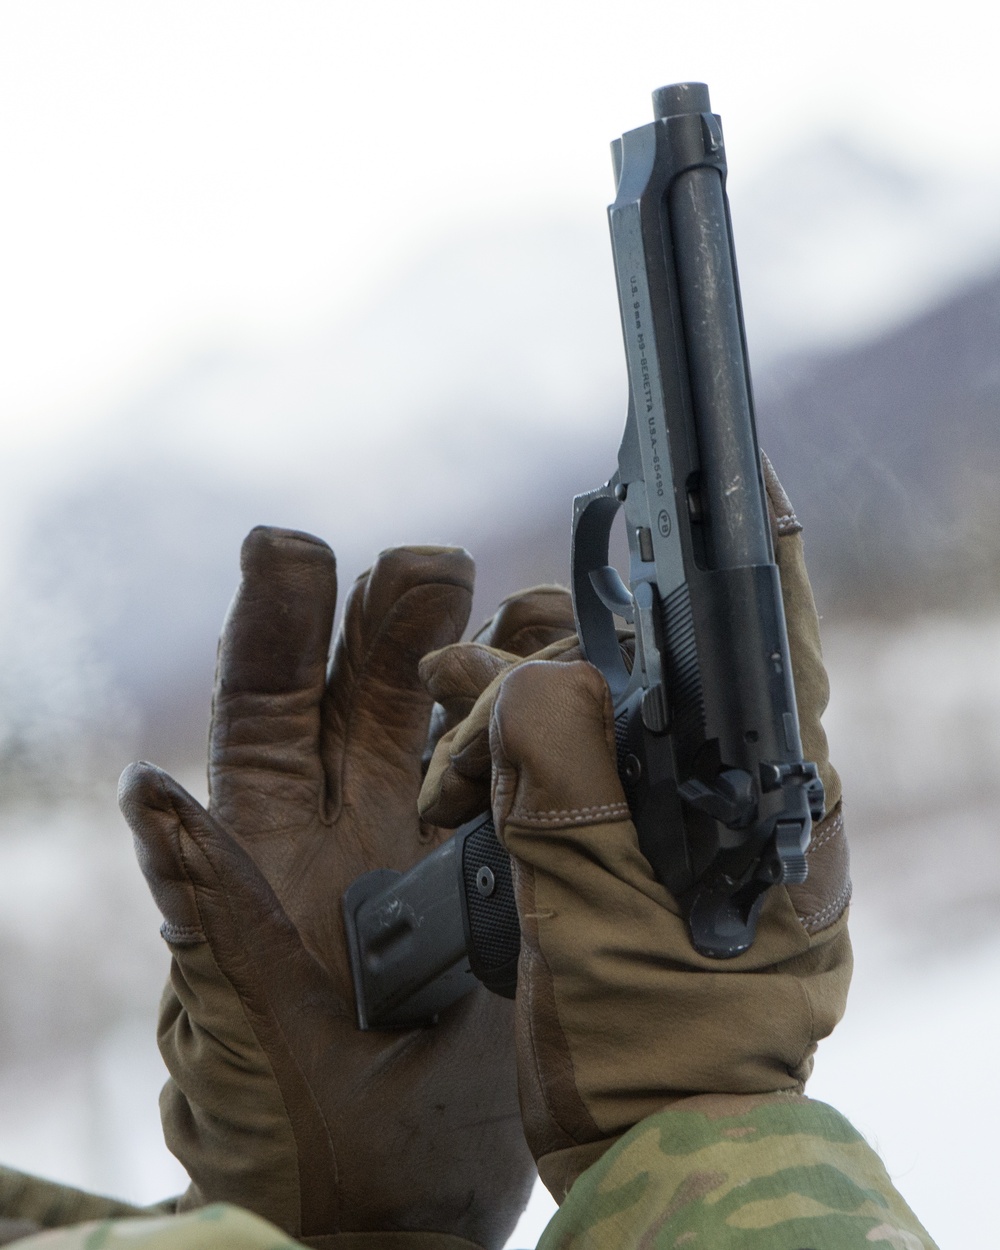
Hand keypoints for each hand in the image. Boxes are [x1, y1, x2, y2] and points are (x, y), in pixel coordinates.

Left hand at [120, 529, 559, 1248]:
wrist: (408, 1198)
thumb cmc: (297, 1126)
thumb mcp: (238, 1020)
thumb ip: (204, 903)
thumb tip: (145, 787)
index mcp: (268, 843)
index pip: (262, 707)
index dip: (271, 624)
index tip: (285, 548)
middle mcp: (347, 826)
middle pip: (366, 691)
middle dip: (391, 617)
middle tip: (429, 564)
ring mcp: (428, 845)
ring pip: (451, 719)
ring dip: (484, 656)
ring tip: (532, 609)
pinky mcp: (499, 874)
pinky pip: (520, 777)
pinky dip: (547, 724)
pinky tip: (577, 687)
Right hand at [418, 464, 849, 1198]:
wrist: (642, 1137)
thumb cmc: (648, 1041)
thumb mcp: (593, 898)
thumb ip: (561, 768)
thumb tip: (533, 676)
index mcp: (775, 792)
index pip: (771, 632)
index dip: (748, 533)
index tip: (730, 460)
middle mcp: (748, 792)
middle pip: (658, 666)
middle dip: (549, 655)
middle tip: (457, 672)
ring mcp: (694, 821)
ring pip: (606, 715)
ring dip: (513, 711)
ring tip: (438, 737)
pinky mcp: (642, 849)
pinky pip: (578, 769)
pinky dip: (513, 759)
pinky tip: (456, 780)